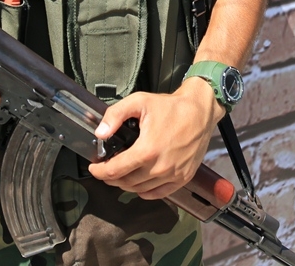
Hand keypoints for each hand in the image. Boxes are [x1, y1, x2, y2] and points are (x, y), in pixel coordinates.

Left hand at [88, 77, 224, 198]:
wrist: (200, 111)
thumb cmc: (171, 107)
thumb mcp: (139, 101)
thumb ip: (115, 115)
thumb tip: (100, 134)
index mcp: (147, 150)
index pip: (115, 171)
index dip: (100, 171)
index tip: (94, 168)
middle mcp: (160, 167)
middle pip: (126, 183)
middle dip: (111, 177)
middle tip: (106, 169)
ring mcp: (173, 175)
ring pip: (140, 190)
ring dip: (126, 184)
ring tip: (121, 173)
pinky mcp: (183, 178)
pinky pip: (158, 193)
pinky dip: (145, 191)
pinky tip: (140, 182)